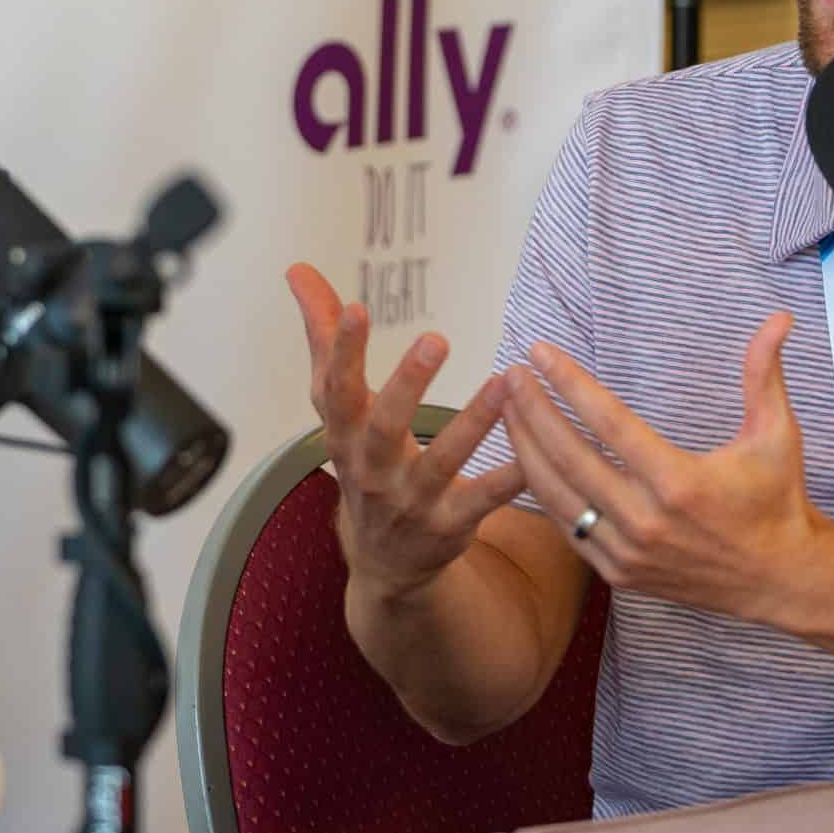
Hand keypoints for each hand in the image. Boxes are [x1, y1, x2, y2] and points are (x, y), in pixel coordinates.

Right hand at [287, 263, 526, 597]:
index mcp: (344, 434)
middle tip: (436, 338)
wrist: (383, 561)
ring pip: (440, 462)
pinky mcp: (449, 525)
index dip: (341, 350)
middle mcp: (372, 469)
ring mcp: (411, 501)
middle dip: (406, 384)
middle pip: (383, 426)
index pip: (336, 389)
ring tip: (505, 380)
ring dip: (473, 423)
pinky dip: (507, 480)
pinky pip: (481, 500)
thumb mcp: (339, 407)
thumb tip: (298, 270)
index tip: (355, 306)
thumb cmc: (362, 463)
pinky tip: (534, 454)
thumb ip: (324, 338)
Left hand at [499, 314, 832, 624]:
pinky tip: (527, 462)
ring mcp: (628, 552)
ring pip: (557, 497)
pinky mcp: (620, 574)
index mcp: (679, 481)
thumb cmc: (776, 498)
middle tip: (509, 375)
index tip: (540, 353)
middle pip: (567, 457)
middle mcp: (646, 520)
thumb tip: (779, 318)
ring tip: (506, 411)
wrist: (779, 579)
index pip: (607, 422)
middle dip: (531, 411)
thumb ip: (765, 373)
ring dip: (524, 450)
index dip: (569, 383)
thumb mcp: (777, 433)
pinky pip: (567, 530)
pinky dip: (543, 494)